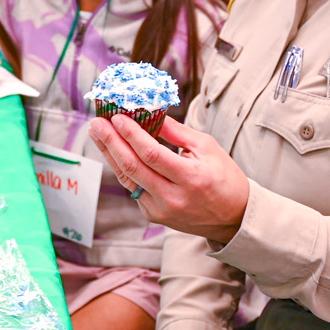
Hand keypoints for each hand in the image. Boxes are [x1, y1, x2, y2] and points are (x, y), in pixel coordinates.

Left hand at [89, 115, 249, 246]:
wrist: (233, 217)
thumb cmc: (223, 177)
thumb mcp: (207, 148)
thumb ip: (176, 132)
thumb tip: (150, 112)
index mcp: (191, 178)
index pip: (152, 154)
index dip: (131, 135)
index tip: (117, 117)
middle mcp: (173, 198)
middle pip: (133, 167)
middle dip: (111, 142)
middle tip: (96, 123)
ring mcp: (161, 210)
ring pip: (128, 179)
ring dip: (110, 154)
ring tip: (98, 134)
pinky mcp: (153, 215)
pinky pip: (133, 188)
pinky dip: (123, 168)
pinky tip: (114, 151)